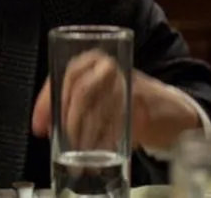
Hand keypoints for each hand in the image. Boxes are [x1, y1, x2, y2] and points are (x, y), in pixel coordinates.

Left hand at [31, 50, 201, 151]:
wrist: (170, 109)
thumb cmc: (126, 101)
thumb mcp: (99, 91)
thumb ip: (74, 100)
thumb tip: (44, 124)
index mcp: (99, 60)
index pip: (69, 72)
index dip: (49, 99)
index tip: (40, 124)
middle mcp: (114, 67)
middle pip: (83, 89)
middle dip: (67, 118)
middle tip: (62, 137)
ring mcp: (130, 84)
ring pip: (98, 108)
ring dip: (84, 134)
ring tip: (78, 150)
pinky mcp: (143, 104)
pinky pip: (116, 122)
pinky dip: (103, 139)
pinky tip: (98, 149)